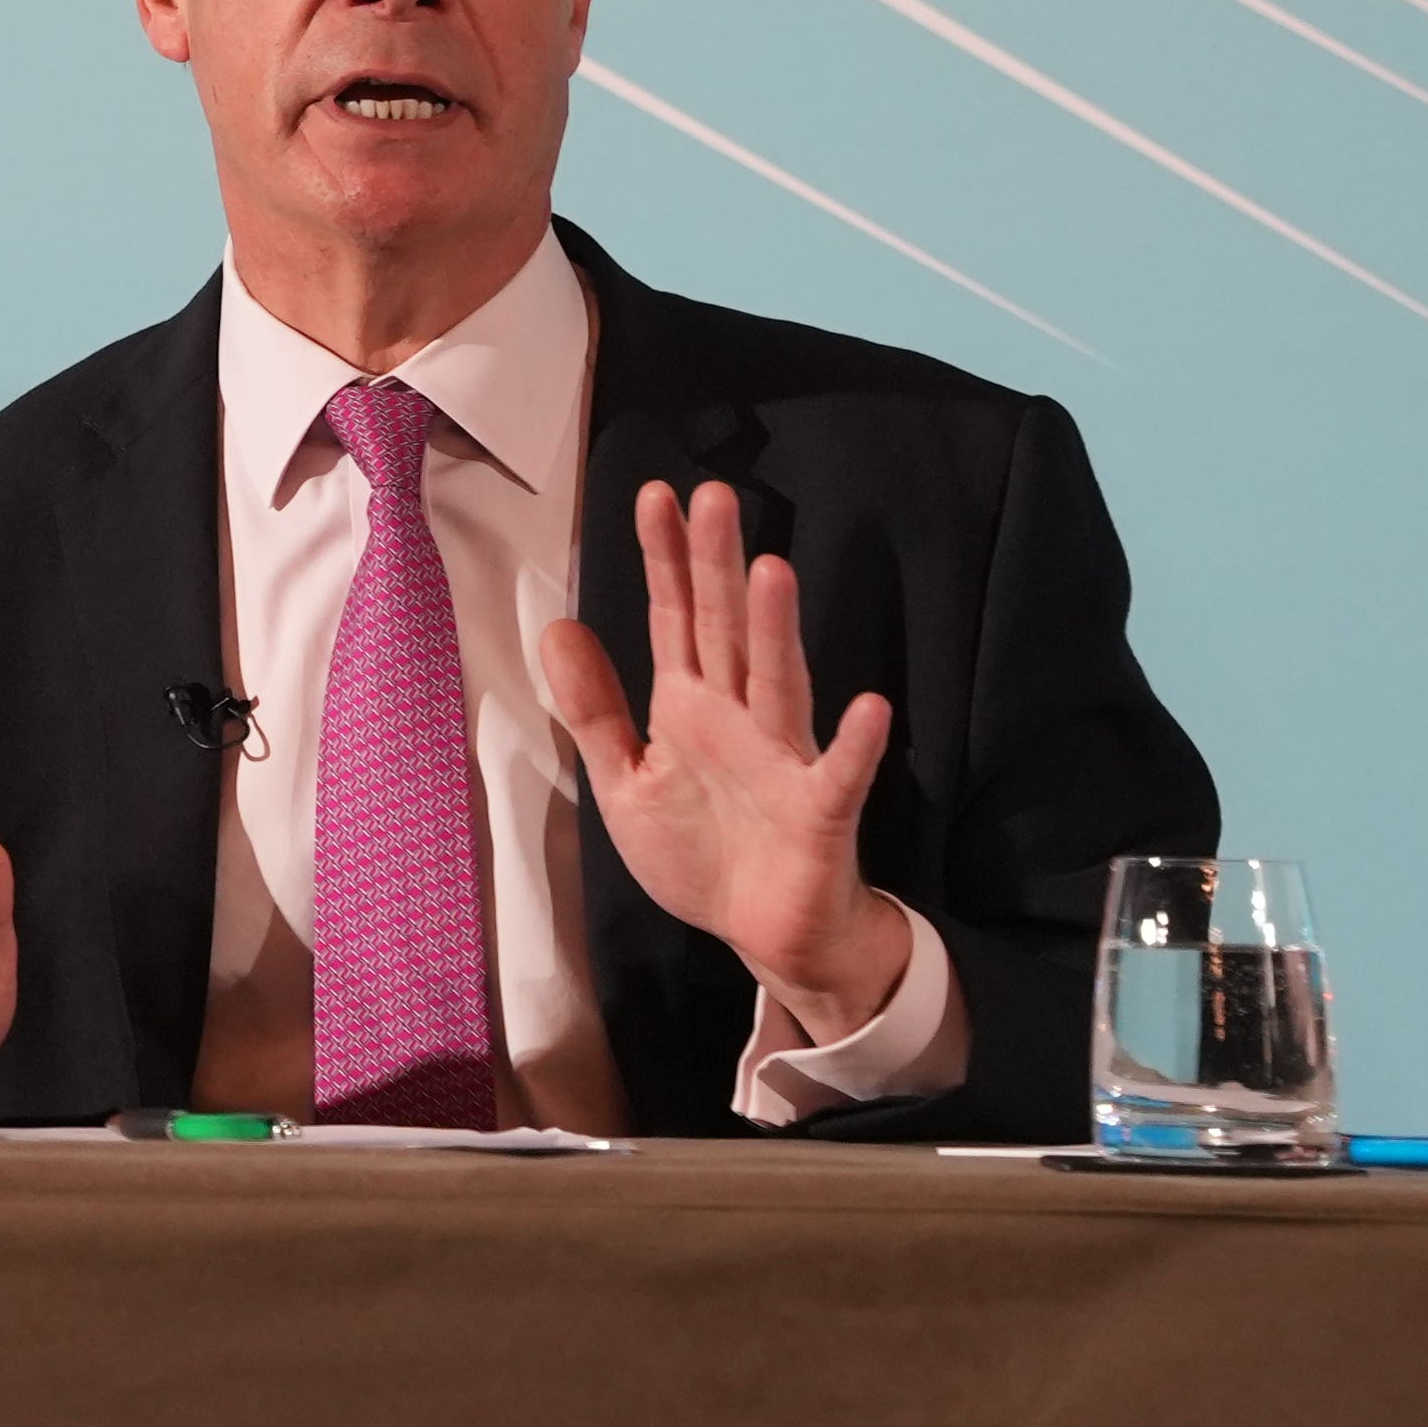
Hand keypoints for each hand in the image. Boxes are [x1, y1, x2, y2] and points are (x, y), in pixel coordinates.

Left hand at [544, 481, 911, 1039]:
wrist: (761, 932)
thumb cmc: (700, 851)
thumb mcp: (625, 779)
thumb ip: (594, 707)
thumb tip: (558, 625)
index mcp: (690, 706)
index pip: (676, 616)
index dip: (665, 559)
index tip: (656, 494)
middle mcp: (740, 717)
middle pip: (728, 630)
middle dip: (718, 566)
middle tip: (714, 495)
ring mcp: (784, 760)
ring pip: (780, 683)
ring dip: (778, 632)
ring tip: (773, 570)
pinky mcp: (819, 813)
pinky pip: (840, 775)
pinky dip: (856, 745)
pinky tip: (869, 707)